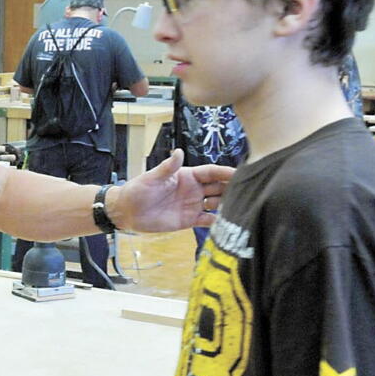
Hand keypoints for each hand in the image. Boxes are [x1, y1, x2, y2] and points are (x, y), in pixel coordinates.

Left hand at [110, 149, 234, 232]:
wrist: (127, 211)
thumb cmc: (138, 190)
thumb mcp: (152, 177)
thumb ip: (168, 167)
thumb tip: (178, 151)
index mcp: (187, 175)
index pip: (212, 172)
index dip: (226, 173)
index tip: (240, 174)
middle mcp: (194, 189)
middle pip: (219, 187)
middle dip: (232, 189)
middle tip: (247, 193)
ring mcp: (193, 205)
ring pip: (217, 204)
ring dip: (228, 205)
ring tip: (240, 209)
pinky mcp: (189, 220)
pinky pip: (208, 220)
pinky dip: (218, 222)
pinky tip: (228, 224)